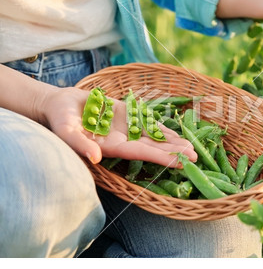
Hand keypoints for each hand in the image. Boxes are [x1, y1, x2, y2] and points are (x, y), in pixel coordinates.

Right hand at [41, 87, 196, 165]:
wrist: (62, 105)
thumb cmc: (60, 120)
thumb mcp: (66, 132)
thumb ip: (80, 144)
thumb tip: (95, 157)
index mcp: (112, 147)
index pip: (140, 154)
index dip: (160, 157)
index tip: (180, 163)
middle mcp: (123, 140)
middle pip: (153, 147)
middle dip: (173, 152)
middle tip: (196, 157)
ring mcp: (128, 128)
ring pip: (155, 136)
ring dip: (173, 142)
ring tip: (194, 148)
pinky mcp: (129, 115)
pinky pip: (149, 122)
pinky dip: (164, 128)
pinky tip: (179, 133)